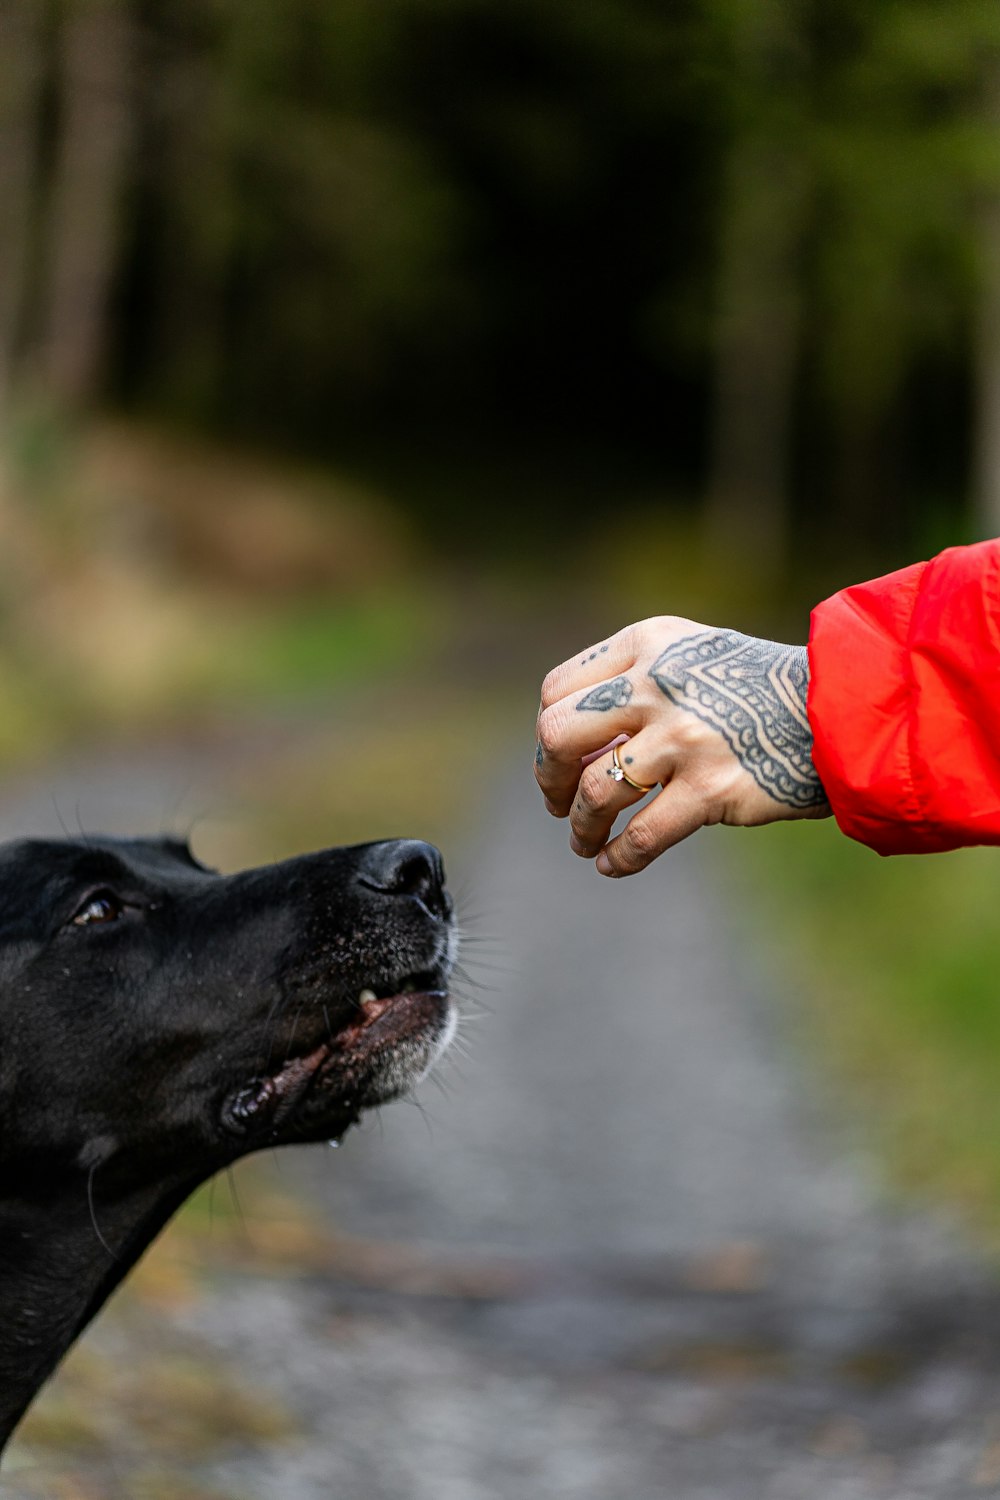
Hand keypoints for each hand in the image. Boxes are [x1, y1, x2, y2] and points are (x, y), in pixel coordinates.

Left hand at [534, 617, 830, 876]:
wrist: (843, 710)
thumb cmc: (763, 688)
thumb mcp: (694, 653)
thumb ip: (636, 678)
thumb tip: (571, 737)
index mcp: (648, 644)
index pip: (558, 690)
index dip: (548, 731)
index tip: (561, 757)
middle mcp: (658, 685)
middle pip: (557, 735)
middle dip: (548, 778)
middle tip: (557, 802)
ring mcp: (684, 738)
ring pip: (593, 793)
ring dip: (581, 826)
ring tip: (585, 842)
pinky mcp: (711, 789)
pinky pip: (641, 837)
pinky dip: (618, 858)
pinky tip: (612, 865)